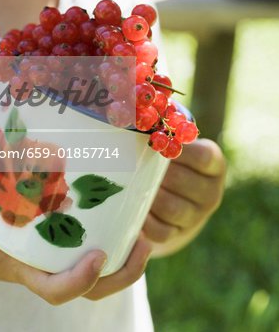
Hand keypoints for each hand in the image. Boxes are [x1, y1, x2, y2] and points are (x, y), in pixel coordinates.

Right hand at [0, 164, 152, 303]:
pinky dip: (110, 229)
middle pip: (91, 287)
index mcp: (23, 267)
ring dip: (125, 255)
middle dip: (122, 273)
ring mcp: (54, 252)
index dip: (79, 281)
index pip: (55, 289)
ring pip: (98, 269)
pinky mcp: (57, 235)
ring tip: (144, 226)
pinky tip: (118, 201)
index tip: (98, 256)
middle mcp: (45, 263)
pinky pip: (89, 240)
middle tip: (143, 242)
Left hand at [142, 138, 225, 256]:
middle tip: (136, 163)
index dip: (180, 151)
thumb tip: (135, 113)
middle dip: (157, 173)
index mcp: (214, 165)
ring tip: (131, 185)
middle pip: (183, 183)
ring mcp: (197, 215)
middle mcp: (211, 191)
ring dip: (150, 196)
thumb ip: (164, 131)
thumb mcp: (177, 144)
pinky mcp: (179, 234)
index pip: (202, 157)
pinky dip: (145, 222)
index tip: (156, 143)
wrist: (175, 197)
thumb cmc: (170, 159)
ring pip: (173, 208)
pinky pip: (162, 231)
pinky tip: (131, 210)